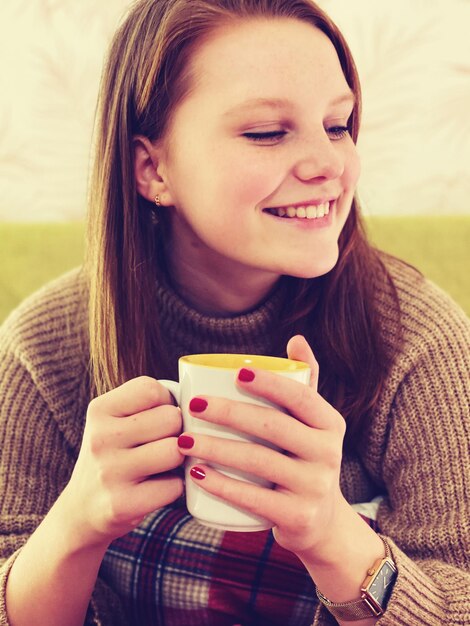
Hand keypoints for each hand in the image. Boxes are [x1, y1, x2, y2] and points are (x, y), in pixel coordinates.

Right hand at [62, 376, 183, 546]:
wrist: (81, 510)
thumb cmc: (115, 455)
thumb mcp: (117, 421)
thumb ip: (150, 405)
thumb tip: (197, 406)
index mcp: (100, 410)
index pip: (151, 389)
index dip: (165, 402)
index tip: (157, 416)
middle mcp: (100, 438)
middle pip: (170, 418)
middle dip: (176, 431)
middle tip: (162, 443)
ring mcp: (109, 472)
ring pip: (175, 450)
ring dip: (178, 459)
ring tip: (162, 465)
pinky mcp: (121, 504)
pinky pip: (174, 486)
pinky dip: (174, 487)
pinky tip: (157, 487)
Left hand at [177, 336, 346, 556]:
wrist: (321, 522)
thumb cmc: (305, 458)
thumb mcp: (313, 422)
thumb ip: (305, 381)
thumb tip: (296, 338)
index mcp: (330, 424)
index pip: (300, 397)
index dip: (269, 383)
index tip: (237, 372)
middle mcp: (328, 454)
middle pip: (273, 427)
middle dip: (229, 413)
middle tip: (194, 404)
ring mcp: (315, 488)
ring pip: (258, 462)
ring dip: (216, 448)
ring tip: (183, 440)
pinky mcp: (298, 518)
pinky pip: (254, 499)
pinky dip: (221, 485)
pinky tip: (195, 473)